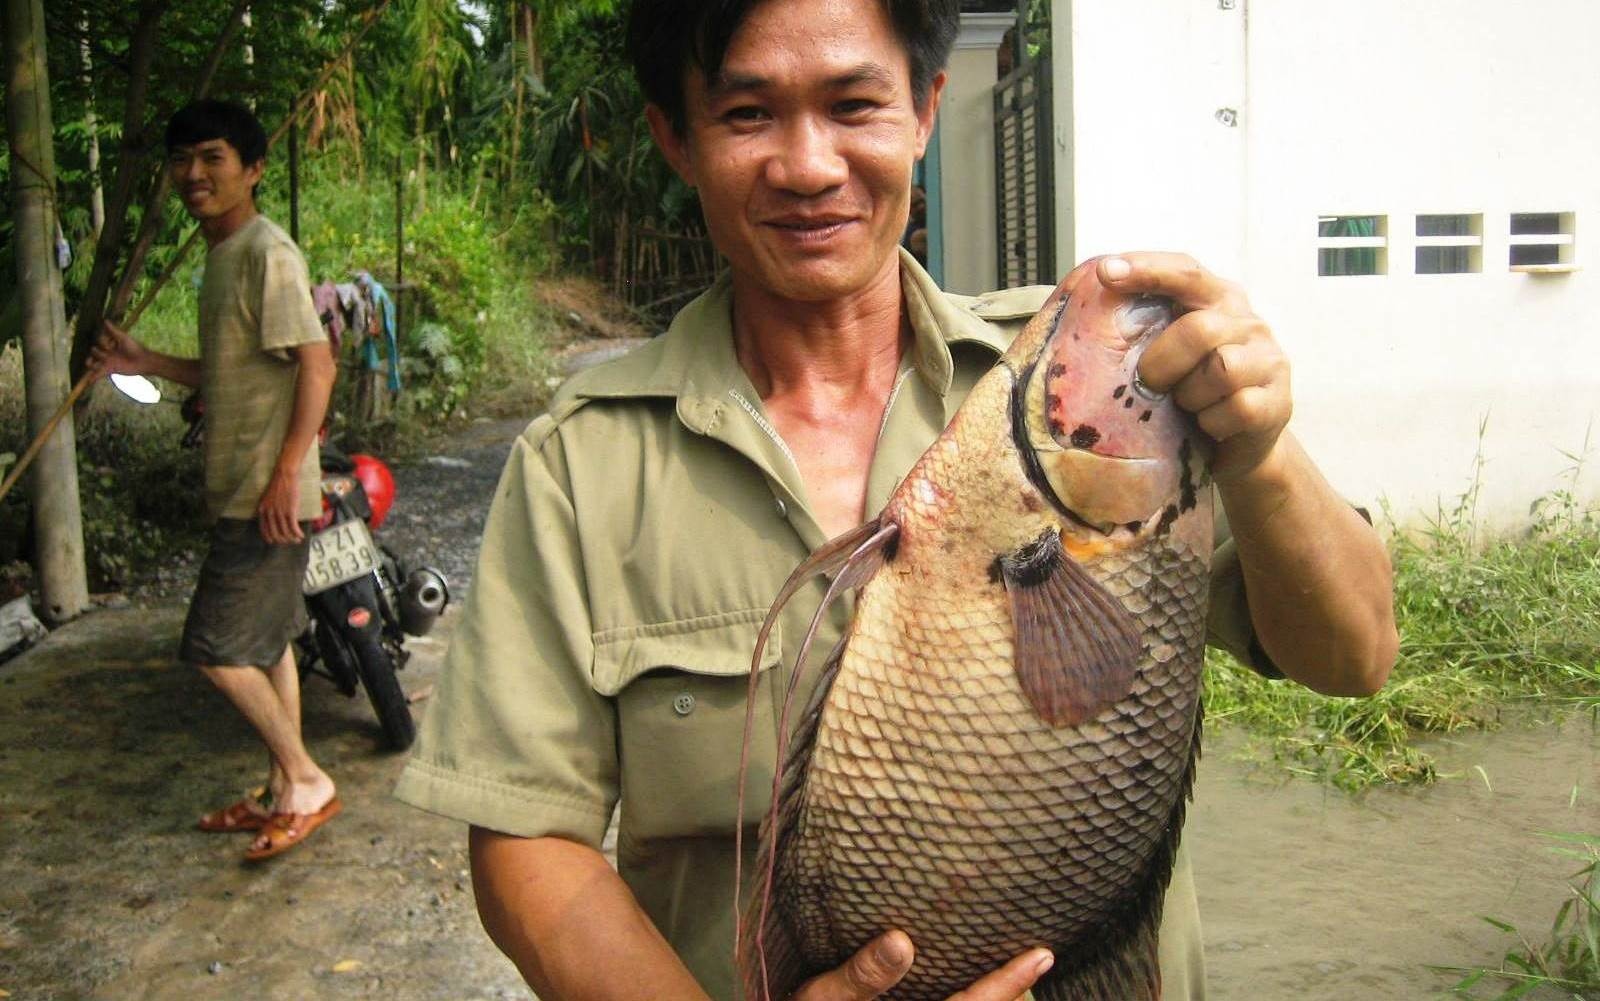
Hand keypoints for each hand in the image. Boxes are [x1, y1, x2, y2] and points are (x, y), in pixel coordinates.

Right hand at [88, 319, 150, 378]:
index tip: (110, 342)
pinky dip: (92, 378)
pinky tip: (88, 381)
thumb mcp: (123, 338)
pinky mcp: (109, 370)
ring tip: (90, 363)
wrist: (143, 361)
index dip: (103, 341)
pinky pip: (98, 374)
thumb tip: (105, 320)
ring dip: (90, 363)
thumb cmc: (135, 348)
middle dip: (96, 351)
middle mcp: (107, 353)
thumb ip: (113, 330)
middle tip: (103, 351)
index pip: (99, 341)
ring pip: (93, 363)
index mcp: (110, 345)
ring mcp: (107, 362)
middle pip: (94, 351)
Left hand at [256, 468, 304, 544]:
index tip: (278, 541)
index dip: (272, 539)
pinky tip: (301, 535)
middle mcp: (269, 514)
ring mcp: (279, 513)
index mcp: (262, 511)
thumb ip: (269, 509)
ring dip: (292, 539)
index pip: (265, 531)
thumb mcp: (268, 498)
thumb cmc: (279, 484)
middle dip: (284, 541)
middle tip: (290, 541)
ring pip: (285, 533)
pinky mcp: (290, 511)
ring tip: (298, 539)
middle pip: (275, 535)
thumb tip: (275, 519)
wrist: (285, 475)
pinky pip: (293, 528)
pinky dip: (298, 534)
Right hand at [787, 930, 1052, 1000]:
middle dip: (1009, 992)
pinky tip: (962, 975)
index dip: (1008, 982)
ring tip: (1012, 965)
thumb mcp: (823, 998)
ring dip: (987, 996)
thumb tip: (902, 941)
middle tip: (1038, 956)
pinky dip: (961, 995)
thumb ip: (861, 976)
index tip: (1043, 953)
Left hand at [1097, 253, 1291, 481]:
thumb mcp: (1167, 355)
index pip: (1185, 272)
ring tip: (1186, 407)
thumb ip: (1143, 330)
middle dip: (1163, 361)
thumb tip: (1085, 308)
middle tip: (1150, 383)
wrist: (1238, 447)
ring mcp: (1268, 361)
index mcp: (1218, 300)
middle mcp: (1248, 323)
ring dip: (1190, 395)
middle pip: (1201, 329)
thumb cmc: (1192, 393)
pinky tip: (1207, 425)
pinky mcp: (1276, 402)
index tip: (1106, 272)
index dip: (1147, 269)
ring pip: (1222, 369)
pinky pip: (1237, 408)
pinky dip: (1212, 422)